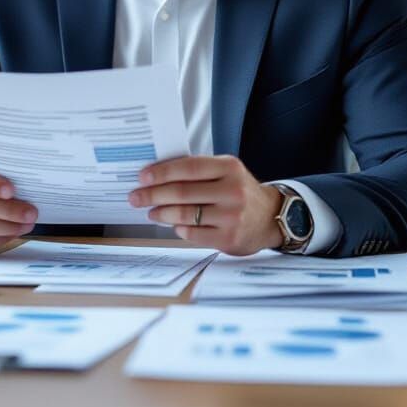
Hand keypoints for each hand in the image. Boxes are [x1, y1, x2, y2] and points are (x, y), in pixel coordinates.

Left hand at [128, 155, 283, 255]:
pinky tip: (173, 225)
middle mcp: (232, 190)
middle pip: (182, 192)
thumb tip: (158, 175)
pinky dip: (178, 229)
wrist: (271, 216)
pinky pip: (193, 234)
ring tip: (151, 212)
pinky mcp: (229, 238)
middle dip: (153, 195)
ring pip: (185, 214)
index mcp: (229, 167)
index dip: (162, 172)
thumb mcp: (226, 172)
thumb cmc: (240, 191)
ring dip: (162, 213)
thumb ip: (199, 171)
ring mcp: (232, 216)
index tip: (143, 177)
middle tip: (136, 197)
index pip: (188, 168)